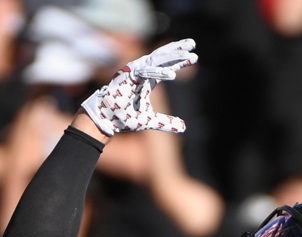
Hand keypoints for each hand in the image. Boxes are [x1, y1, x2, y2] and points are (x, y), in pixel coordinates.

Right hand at [80, 39, 197, 136]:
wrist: (107, 120)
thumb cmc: (124, 118)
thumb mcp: (151, 121)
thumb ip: (167, 122)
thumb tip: (184, 127)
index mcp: (147, 80)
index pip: (166, 66)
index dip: (179, 61)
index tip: (194, 57)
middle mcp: (141, 73)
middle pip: (162, 57)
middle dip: (178, 50)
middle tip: (193, 44)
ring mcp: (134, 72)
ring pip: (157, 60)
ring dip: (173, 56)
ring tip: (188, 55)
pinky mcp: (128, 76)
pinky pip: (146, 72)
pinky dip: (159, 72)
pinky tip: (172, 74)